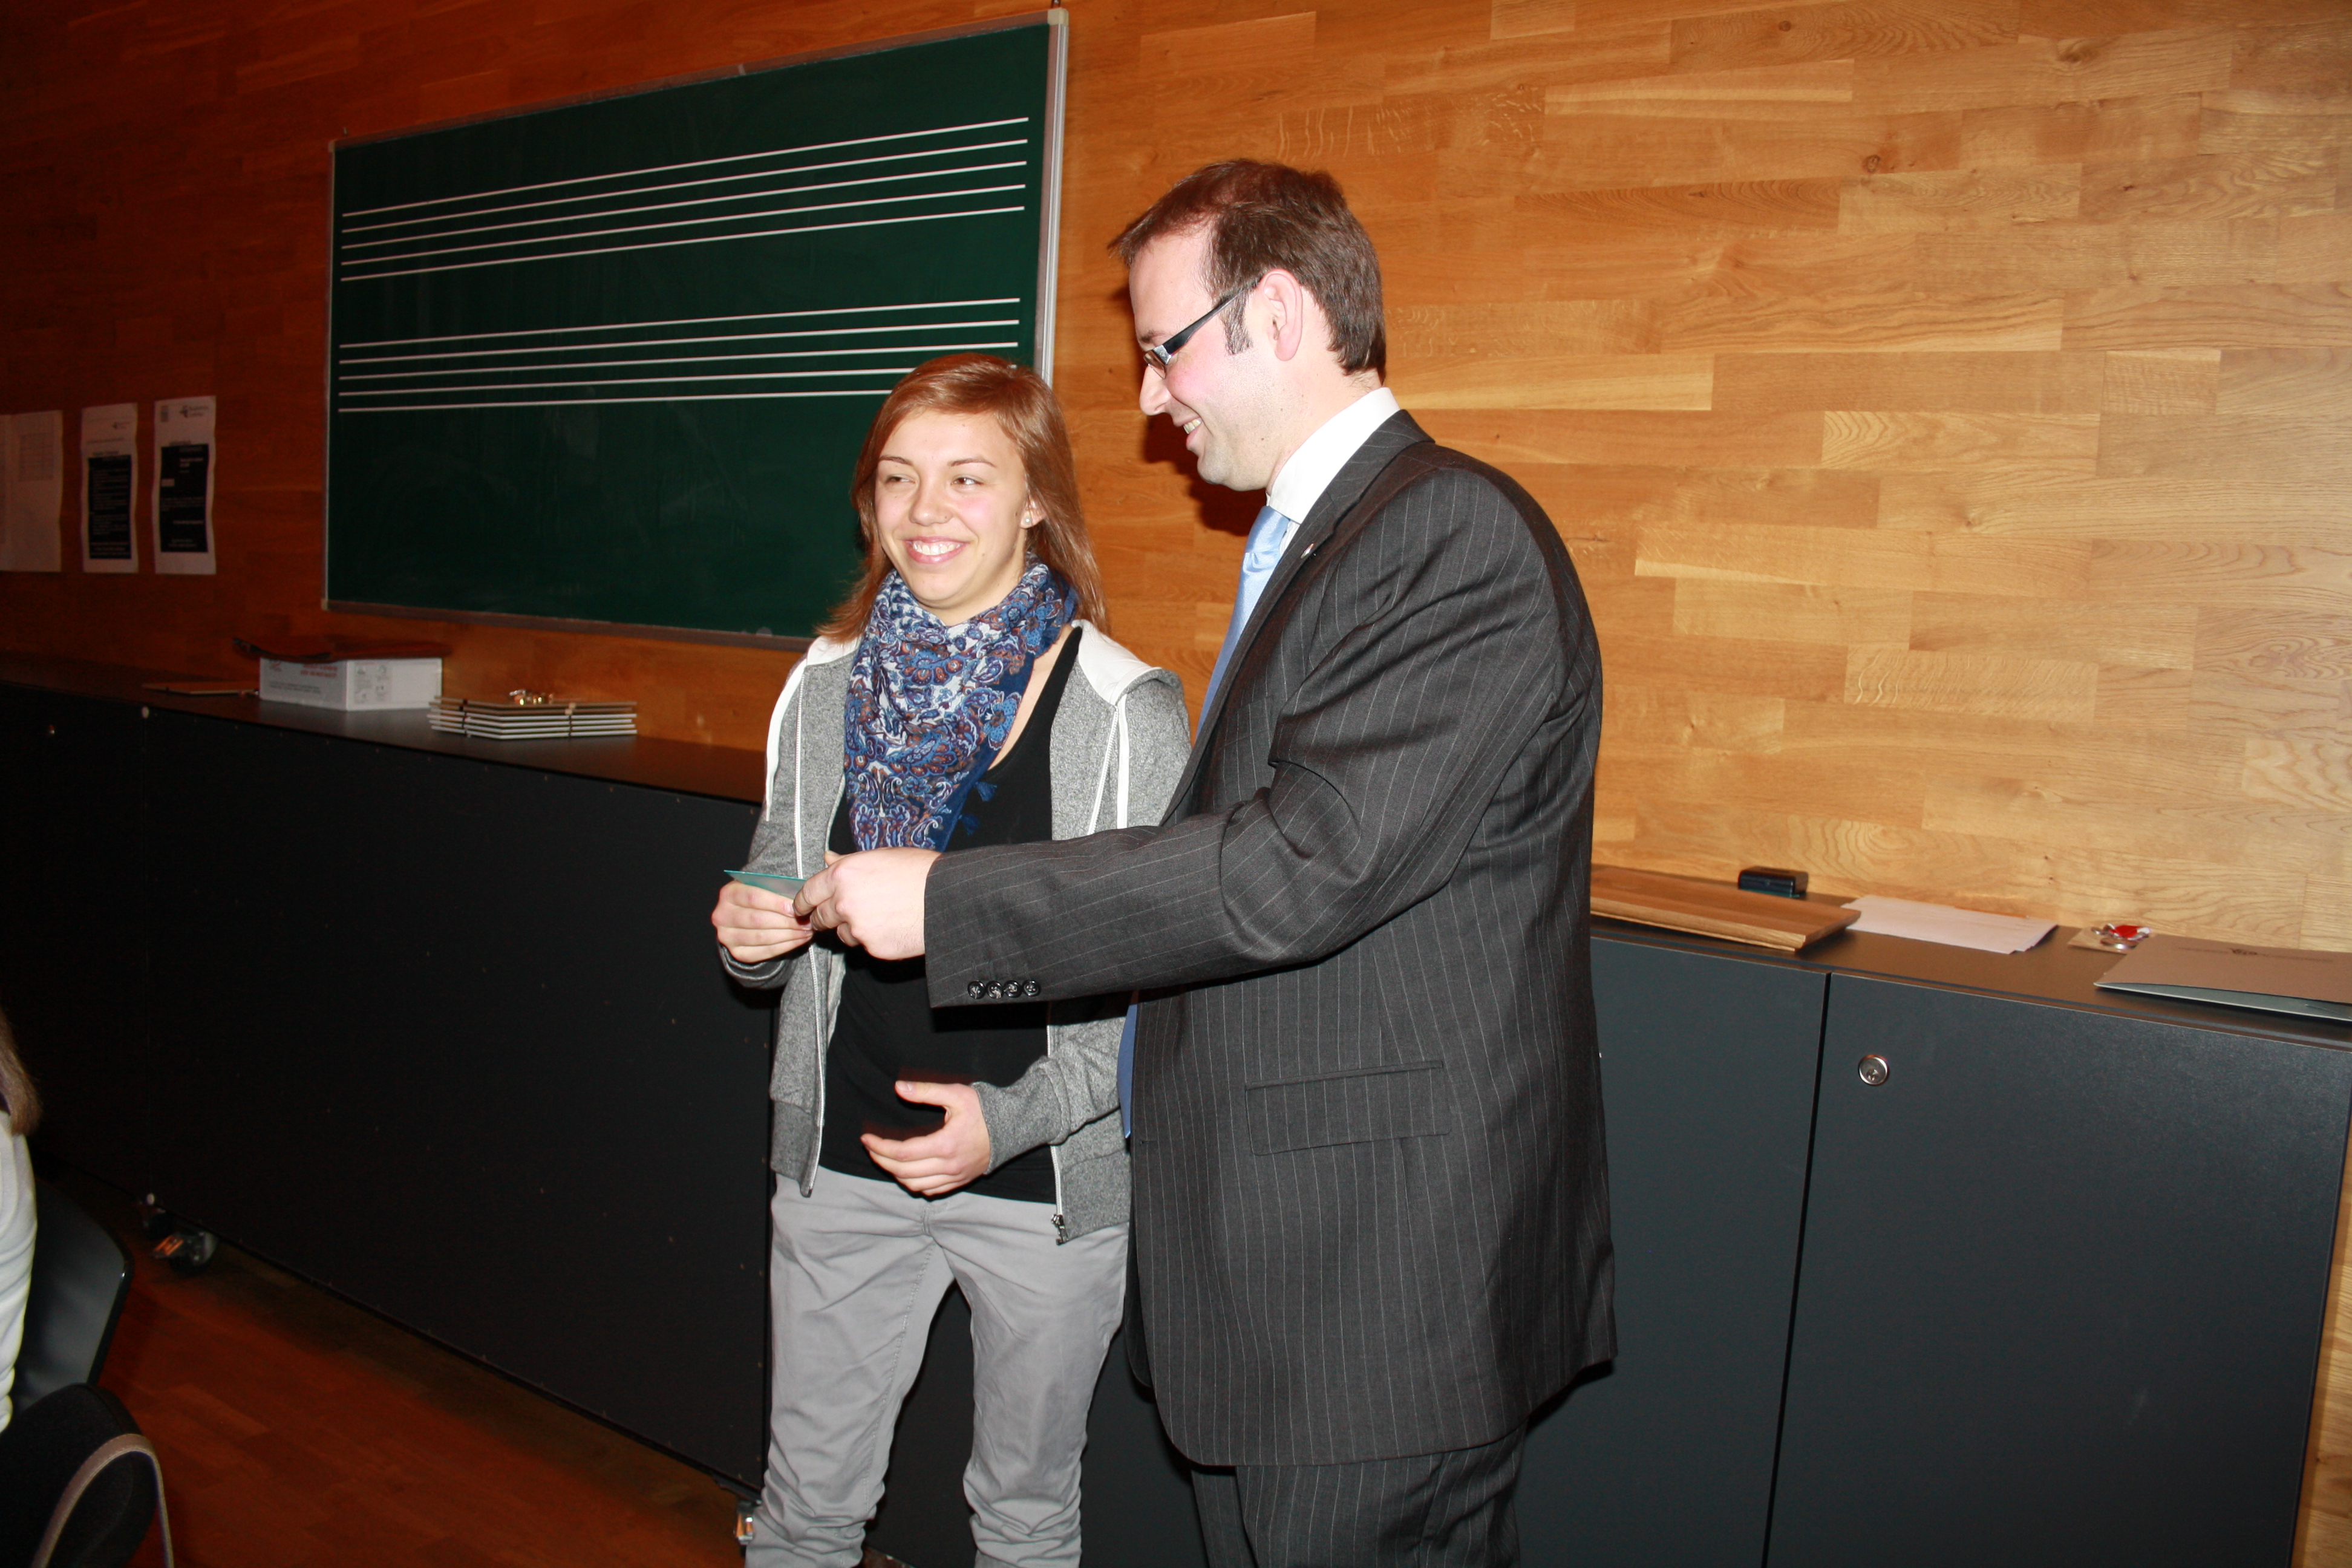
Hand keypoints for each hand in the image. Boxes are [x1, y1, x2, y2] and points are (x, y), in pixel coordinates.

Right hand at [712, 879, 813, 963]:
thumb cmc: (760, 897)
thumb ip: (776, 889)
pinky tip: (799, 940)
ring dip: (789, 935)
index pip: (753, 898)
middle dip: (787, 922)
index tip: (796, 908)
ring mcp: (727, 936)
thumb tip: (800, 898)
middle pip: (758, 920)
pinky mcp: (736, 953)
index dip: (776, 903)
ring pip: (762, 937)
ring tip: (807, 930)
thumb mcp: (763, 886)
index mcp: (729, 893)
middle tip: (807, 921)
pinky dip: (785, 946)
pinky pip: (764, 952)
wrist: (745, 914)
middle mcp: (722, 916)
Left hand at [797, 847, 935, 959]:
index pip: (808, 893)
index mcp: (843, 875)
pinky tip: (891, 927)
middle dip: (824, 918)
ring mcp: (857, 928)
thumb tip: (827, 859)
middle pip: (820, 917)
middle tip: (836, 915)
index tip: (801, 908)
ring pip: (842, 934)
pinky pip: (864, 946)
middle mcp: (844, 902)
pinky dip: (872, 939)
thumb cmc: (919, 871)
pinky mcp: (872, 947)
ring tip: (877, 917)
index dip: (802, 903)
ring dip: (850, 929)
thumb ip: (848, 862)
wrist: (947, 898)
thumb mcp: (881, 857)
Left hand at [864, 1080, 991, 1195]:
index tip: (866, 1138)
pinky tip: (907, 1171)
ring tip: (886, 1158)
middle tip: (871, 1147)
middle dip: (881, 1160)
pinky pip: (931, 1191)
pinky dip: (914, 1184)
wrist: (1014, 1126)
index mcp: (946, 1144)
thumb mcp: (956, 1094)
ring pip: (915, 1186)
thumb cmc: (984, 1109)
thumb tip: (898, 1087)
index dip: (880, 1147)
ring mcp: (955, 1176)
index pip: (903, 1153)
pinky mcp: (960, 1181)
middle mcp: (949, 1165)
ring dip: (896, 1174)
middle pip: (904, 1172)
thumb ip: (925, 1091)